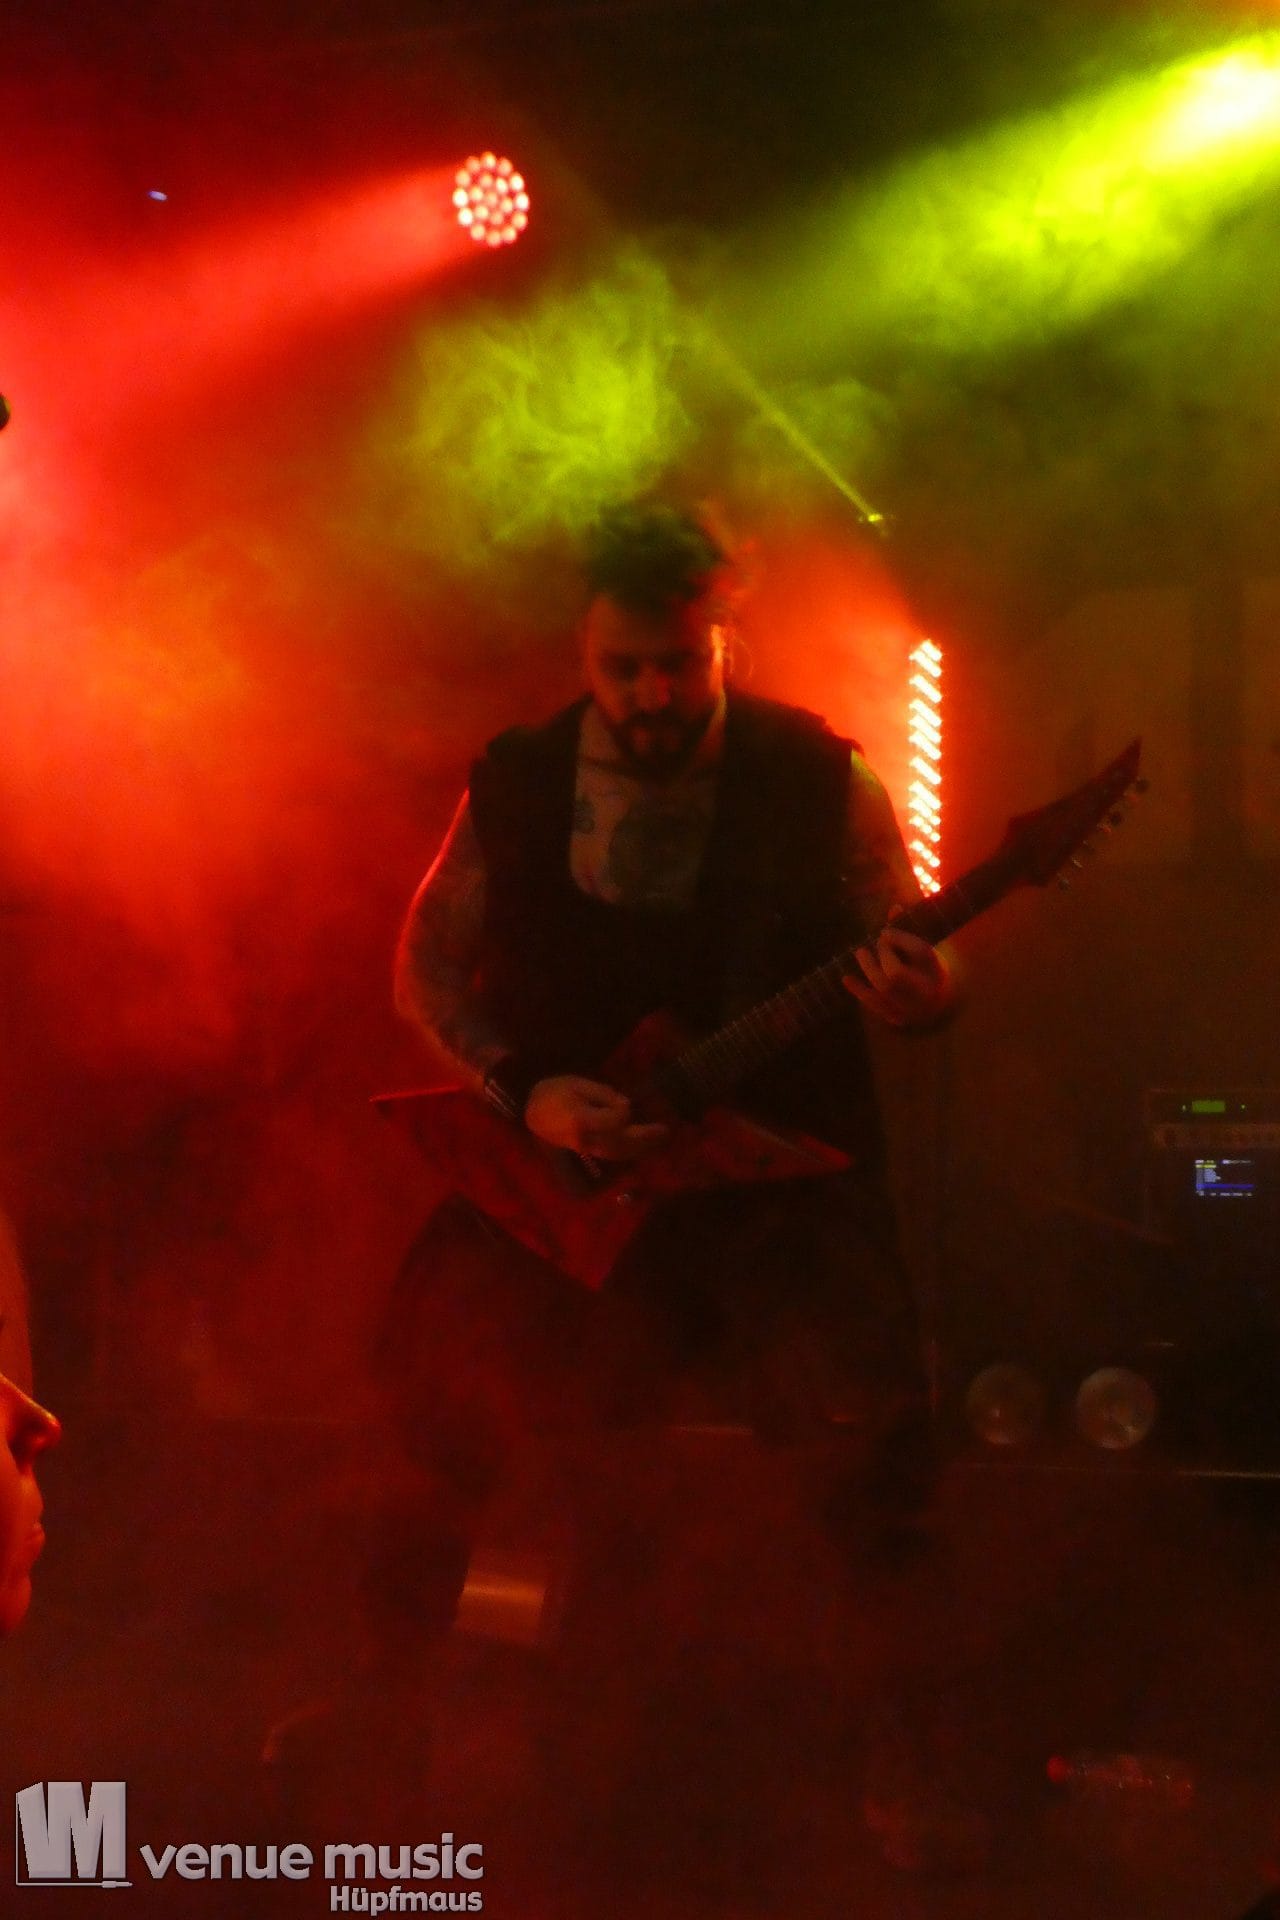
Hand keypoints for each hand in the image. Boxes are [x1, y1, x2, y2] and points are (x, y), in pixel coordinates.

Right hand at [524, 1075, 669, 1160]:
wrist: (530, 1111)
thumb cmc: (553, 1092)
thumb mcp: (577, 1083)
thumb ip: (604, 1094)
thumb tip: (627, 1106)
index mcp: (582, 1120)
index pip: (616, 1121)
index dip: (624, 1111)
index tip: (623, 1101)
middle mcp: (586, 1139)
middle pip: (622, 1143)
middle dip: (645, 1138)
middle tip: (665, 1130)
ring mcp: (585, 1148)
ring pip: (618, 1153)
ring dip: (641, 1148)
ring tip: (658, 1139)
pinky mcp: (586, 1151)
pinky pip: (611, 1154)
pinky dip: (629, 1151)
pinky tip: (639, 1145)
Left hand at [842, 922, 950, 1027]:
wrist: (940, 1004)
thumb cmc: (928, 969)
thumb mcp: (924, 950)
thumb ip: (910, 931)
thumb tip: (894, 908)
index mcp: (938, 970)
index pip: (920, 952)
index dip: (900, 939)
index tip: (884, 932)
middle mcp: (927, 991)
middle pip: (897, 973)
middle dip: (883, 954)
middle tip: (877, 942)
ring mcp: (912, 1008)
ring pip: (884, 988)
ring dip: (868, 968)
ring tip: (860, 952)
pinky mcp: (898, 1018)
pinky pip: (875, 1005)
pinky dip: (859, 990)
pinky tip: (846, 978)